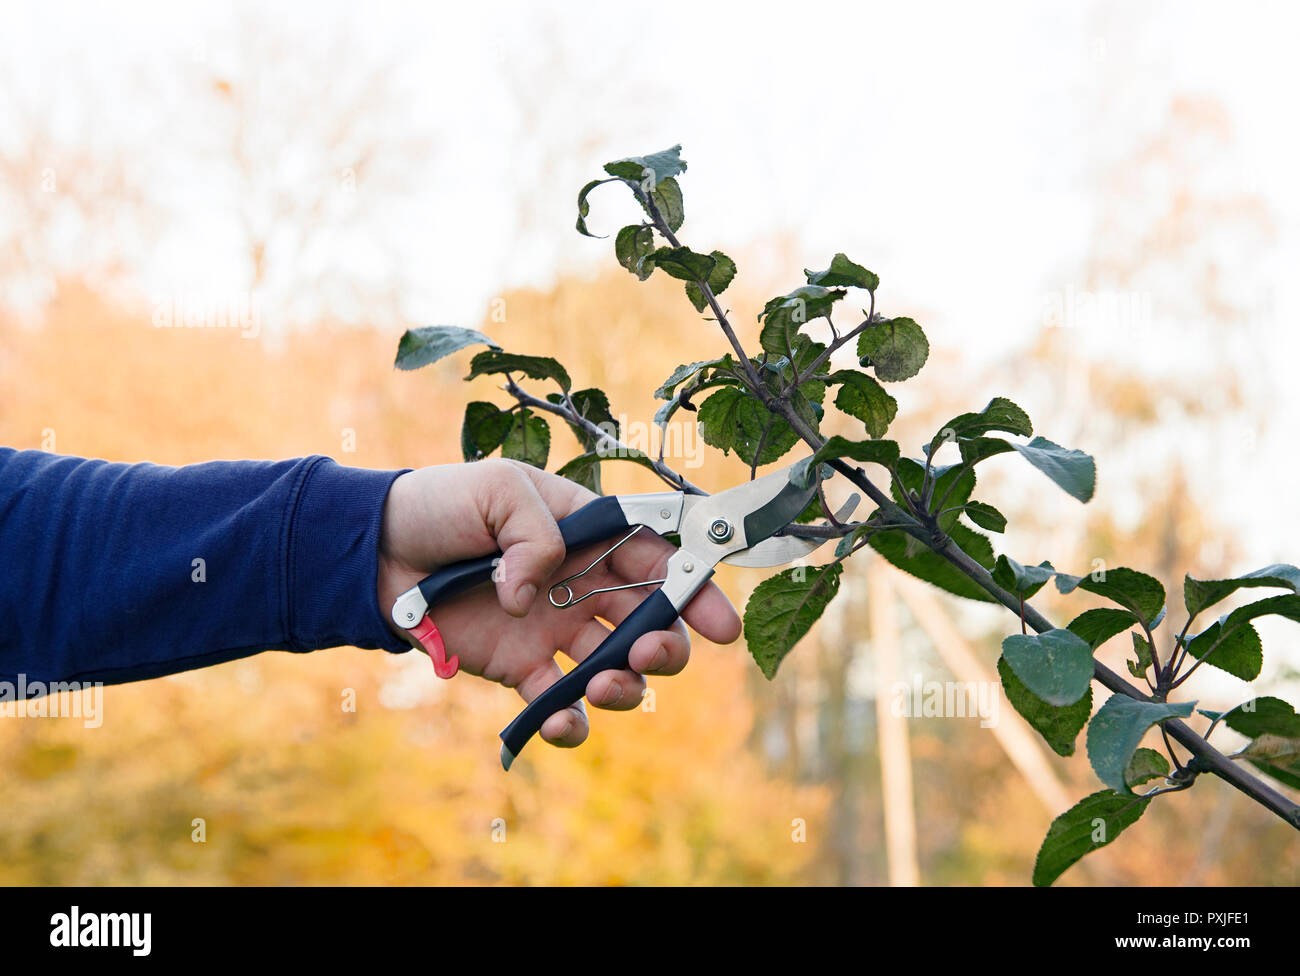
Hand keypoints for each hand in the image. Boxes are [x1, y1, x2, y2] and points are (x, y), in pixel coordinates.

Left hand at [376, 459, 741, 748]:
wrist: (378, 550)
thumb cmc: (443, 505)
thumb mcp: (498, 489)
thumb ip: (536, 534)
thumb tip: (534, 599)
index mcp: (590, 537)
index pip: (659, 563)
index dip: (696, 592)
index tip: (721, 626)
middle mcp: (583, 587)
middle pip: (651, 625)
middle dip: (666, 648)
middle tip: (646, 654)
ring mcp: (555, 631)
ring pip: (616, 671)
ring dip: (626, 688)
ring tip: (602, 686)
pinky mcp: (521, 669)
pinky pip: (560, 705)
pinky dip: (570, 724)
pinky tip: (563, 722)